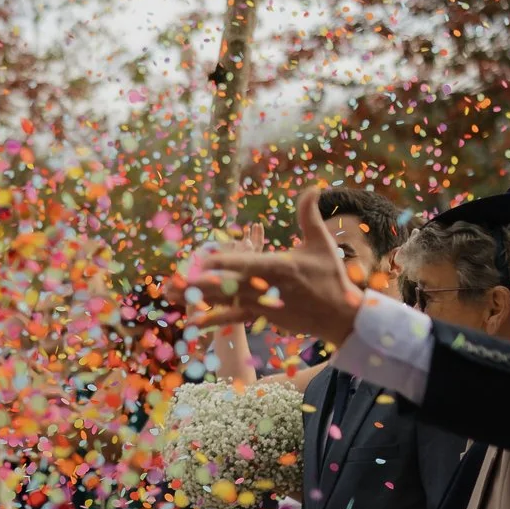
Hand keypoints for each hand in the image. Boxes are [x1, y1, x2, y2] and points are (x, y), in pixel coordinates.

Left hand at [183, 188, 369, 344]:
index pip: (250, 263)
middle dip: (199, 284)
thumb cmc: (331, 276)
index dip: (228, 262)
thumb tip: (311, 186)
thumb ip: (309, 215)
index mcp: (282, 267)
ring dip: (196, 298)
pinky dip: (212, 319)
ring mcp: (262, 303)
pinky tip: (191, 322)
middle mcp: (267, 287)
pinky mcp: (260, 315)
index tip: (207, 260)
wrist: (339, 315)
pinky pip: (232, 317)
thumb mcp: (321, 243)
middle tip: (173, 282)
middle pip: (229, 285)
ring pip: (224, 300)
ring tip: (170, 294)